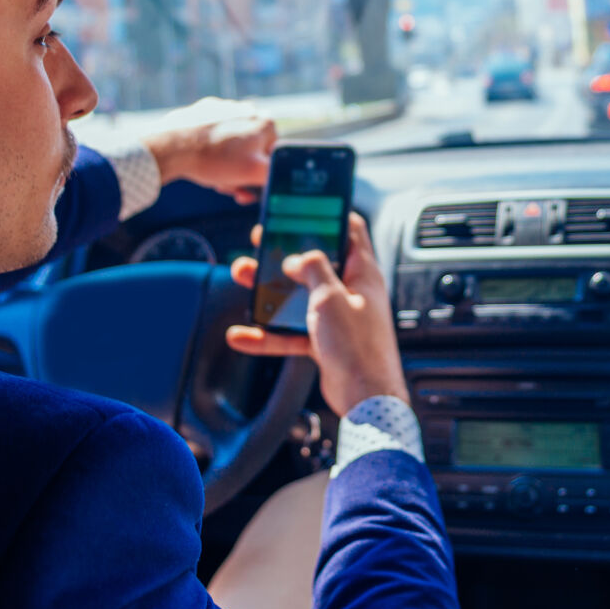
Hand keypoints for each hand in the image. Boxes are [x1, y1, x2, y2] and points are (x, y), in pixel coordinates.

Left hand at [143, 98, 275, 203]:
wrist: (171, 147)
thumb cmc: (214, 160)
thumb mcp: (254, 173)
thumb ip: (276, 173)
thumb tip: (284, 175)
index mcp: (265, 123)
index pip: (272, 155)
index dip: (260, 175)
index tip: (245, 187)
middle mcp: (248, 110)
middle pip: (251, 150)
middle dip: (240, 171)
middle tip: (226, 186)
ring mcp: (224, 108)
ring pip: (232, 143)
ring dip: (226, 163)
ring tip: (212, 176)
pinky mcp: (203, 110)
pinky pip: (213, 133)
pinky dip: (210, 148)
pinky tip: (200, 159)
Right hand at [225, 213, 408, 417]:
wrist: (366, 400)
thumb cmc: (359, 349)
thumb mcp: (332, 298)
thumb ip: (315, 270)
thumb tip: (299, 257)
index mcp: (362, 273)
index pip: (350, 230)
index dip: (328, 215)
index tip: (304, 208)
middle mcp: (351, 291)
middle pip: (315, 263)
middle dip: (285, 252)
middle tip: (262, 241)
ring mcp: (337, 316)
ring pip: (298, 296)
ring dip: (269, 290)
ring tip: (243, 275)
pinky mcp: (325, 341)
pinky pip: (292, 332)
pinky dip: (268, 333)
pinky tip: (243, 335)